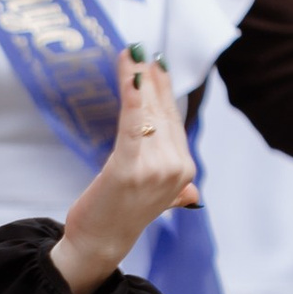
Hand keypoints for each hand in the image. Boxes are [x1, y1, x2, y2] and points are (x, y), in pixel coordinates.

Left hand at [53, 52, 197, 293]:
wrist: (99, 244)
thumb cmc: (120, 217)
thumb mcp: (156, 201)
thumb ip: (176, 191)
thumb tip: (193, 192)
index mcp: (185, 171)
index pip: (174, 119)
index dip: (163, 89)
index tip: (154, 64)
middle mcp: (176, 168)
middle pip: (162, 112)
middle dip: (149, 78)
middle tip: (138, 49)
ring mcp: (156, 169)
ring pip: (147, 114)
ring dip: (136, 79)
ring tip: (129, 55)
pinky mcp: (130, 168)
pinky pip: (133, 126)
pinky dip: (133, 99)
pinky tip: (130, 78)